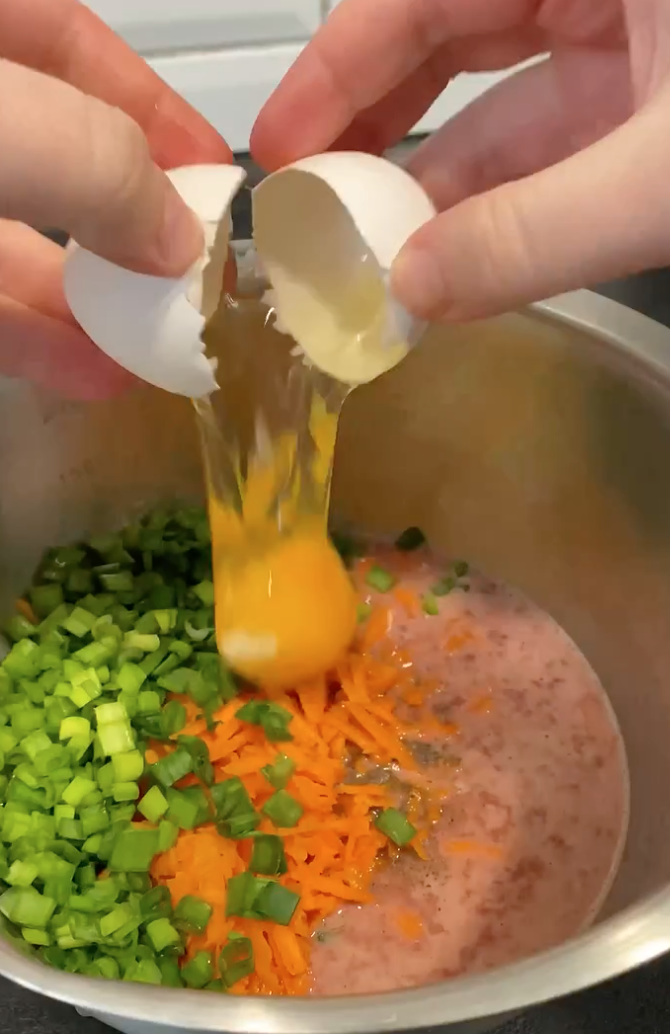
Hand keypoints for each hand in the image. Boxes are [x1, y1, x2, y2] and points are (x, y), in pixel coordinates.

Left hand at [0, 0, 230, 398]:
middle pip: (57, 161)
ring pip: (16, 243)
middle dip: (130, 226)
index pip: (74, 49)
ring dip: (90, 305)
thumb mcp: (11, 123)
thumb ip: (103, 170)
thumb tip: (180, 243)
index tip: (217, 178)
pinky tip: (92, 376)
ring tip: (159, 352)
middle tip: (194, 282)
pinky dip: (36, 342)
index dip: (152, 109)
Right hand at [252, 0, 669, 322]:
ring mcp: (634, 38)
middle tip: (317, 203)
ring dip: (441, 183)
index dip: (335, 70)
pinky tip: (460, 260)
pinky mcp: (651, 98)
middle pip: (449, 37)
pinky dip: (509, 201)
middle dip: (378, 126)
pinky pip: (559, 141)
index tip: (281, 148)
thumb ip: (536, 234)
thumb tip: (413, 289)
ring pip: (506, 99)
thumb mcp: (661, 179)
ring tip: (378, 255)